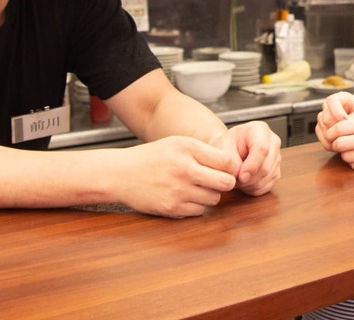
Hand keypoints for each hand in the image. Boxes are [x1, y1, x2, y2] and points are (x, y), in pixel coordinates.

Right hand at [118, 136, 240, 217]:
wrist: (121, 174)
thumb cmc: (152, 157)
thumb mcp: (178, 143)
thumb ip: (204, 151)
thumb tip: (232, 166)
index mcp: (188, 149)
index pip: (227, 162)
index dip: (230, 167)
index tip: (225, 169)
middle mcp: (185, 169)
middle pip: (226, 183)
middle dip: (225, 183)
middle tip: (216, 181)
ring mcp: (178, 191)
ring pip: (214, 199)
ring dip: (210, 195)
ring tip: (196, 187)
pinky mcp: (172, 208)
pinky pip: (199, 211)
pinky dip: (197, 206)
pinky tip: (185, 196)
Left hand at [214, 121, 281, 195]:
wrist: (229, 150)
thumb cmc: (226, 145)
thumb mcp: (222, 147)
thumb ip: (231, 160)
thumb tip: (242, 176)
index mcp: (260, 129)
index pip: (262, 148)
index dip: (251, 165)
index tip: (240, 176)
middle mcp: (273, 142)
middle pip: (266, 166)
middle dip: (248, 178)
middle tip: (233, 179)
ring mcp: (276, 157)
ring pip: (267, 178)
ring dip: (249, 184)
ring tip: (237, 178)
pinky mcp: (276, 171)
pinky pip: (267, 186)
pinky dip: (253, 188)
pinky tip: (244, 182)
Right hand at [314, 91, 353, 151]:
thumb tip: (346, 124)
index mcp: (341, 97)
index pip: (332, 101)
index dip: (337, 111)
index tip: (347, 121)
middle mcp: (329, 106)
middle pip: (326, 117)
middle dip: (337, 127)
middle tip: (349, 135)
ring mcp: (323, 117)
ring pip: (322, 128)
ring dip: (334, 137)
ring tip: (346, 142)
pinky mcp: (321, 129)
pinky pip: (321, 137)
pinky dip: (330, 144)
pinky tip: (340, 147)